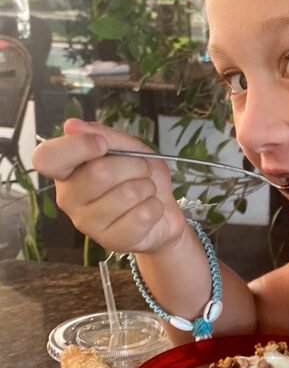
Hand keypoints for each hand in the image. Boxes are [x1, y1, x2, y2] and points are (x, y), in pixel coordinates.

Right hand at [31, 118, 187, 254]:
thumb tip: (71, 126)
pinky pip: (141, 217)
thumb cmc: (139, 177)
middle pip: (99, 172)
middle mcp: (69, 198)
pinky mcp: (111, 242)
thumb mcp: (128, 147)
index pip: (46, 158)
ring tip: (146, 192)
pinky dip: (155, 207)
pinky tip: (149, 209)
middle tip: (142, 171)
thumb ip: (102, 135)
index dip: (77, 147)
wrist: (163, 211)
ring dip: (147, 187)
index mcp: (66, 171)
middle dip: (134, 165)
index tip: (102, 144)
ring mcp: (87, 224)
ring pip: (126, 194)